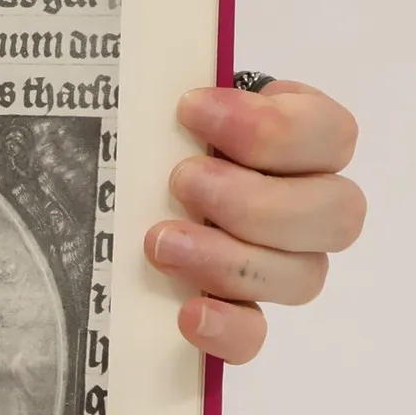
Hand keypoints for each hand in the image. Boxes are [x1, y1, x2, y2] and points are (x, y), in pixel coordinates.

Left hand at [146, 81, 363, 364]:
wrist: (80, 193)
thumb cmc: (132, 135)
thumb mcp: (151, 98)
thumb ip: (170, 84)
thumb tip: (163, 78)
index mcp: (292, 140)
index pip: (332, 135)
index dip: (275, 128)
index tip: (192, 108)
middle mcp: (299, 205)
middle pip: (335, 214)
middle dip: (256, 199)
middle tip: (182, 180)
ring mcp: (273, 265)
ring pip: (304, 275)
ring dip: (232, 258)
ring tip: (159, 241)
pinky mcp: (236, 314)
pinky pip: (257, 336)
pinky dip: (229, 327)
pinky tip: (188, 312)